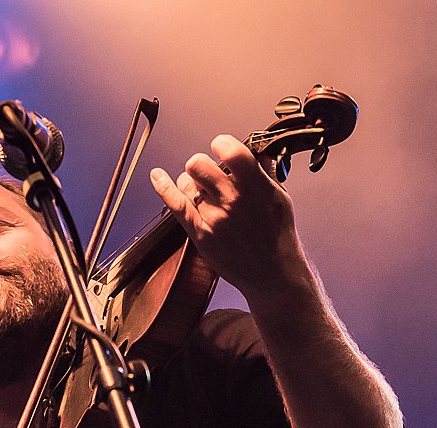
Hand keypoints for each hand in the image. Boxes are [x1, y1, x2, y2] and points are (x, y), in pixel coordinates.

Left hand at [149, 134, 302, 297]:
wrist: (272, 273)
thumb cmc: (278, 235)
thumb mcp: (280, 197)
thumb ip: (265, 172)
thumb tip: (258, 150)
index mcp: (255, 186)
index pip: (229, 150)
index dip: (221, 144)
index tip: (221, 148)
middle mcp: (233, 199)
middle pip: (198, 163)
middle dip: (201, 164)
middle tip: (208, 175)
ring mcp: (215, 216)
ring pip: (187, 182)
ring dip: (190, 182)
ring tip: (202, 192)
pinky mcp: (200, 233)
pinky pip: (176, 204)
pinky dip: (163, 187)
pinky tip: (157, 175)